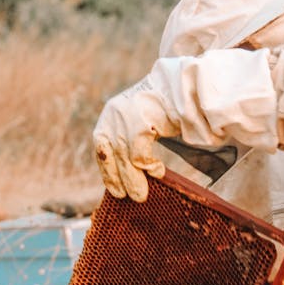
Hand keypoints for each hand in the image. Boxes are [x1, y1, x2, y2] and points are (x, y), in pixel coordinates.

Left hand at [93, 76, 177, 201]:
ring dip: (134, 179)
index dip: (107, 170)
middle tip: (129, 198)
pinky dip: (148, 166)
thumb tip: (126, 173)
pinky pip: (139, 153)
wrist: (182, 86)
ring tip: (142, 196)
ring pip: (125, 157)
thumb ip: (130, 141)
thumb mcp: (139, 122)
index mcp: (111, 114)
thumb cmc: (162, 109)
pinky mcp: (141, 121)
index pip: (101, 146)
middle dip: (119, 178)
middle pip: (112, 153)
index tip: (114, 190)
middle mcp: (114, 113)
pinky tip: (158, 172)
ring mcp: (127, 116)